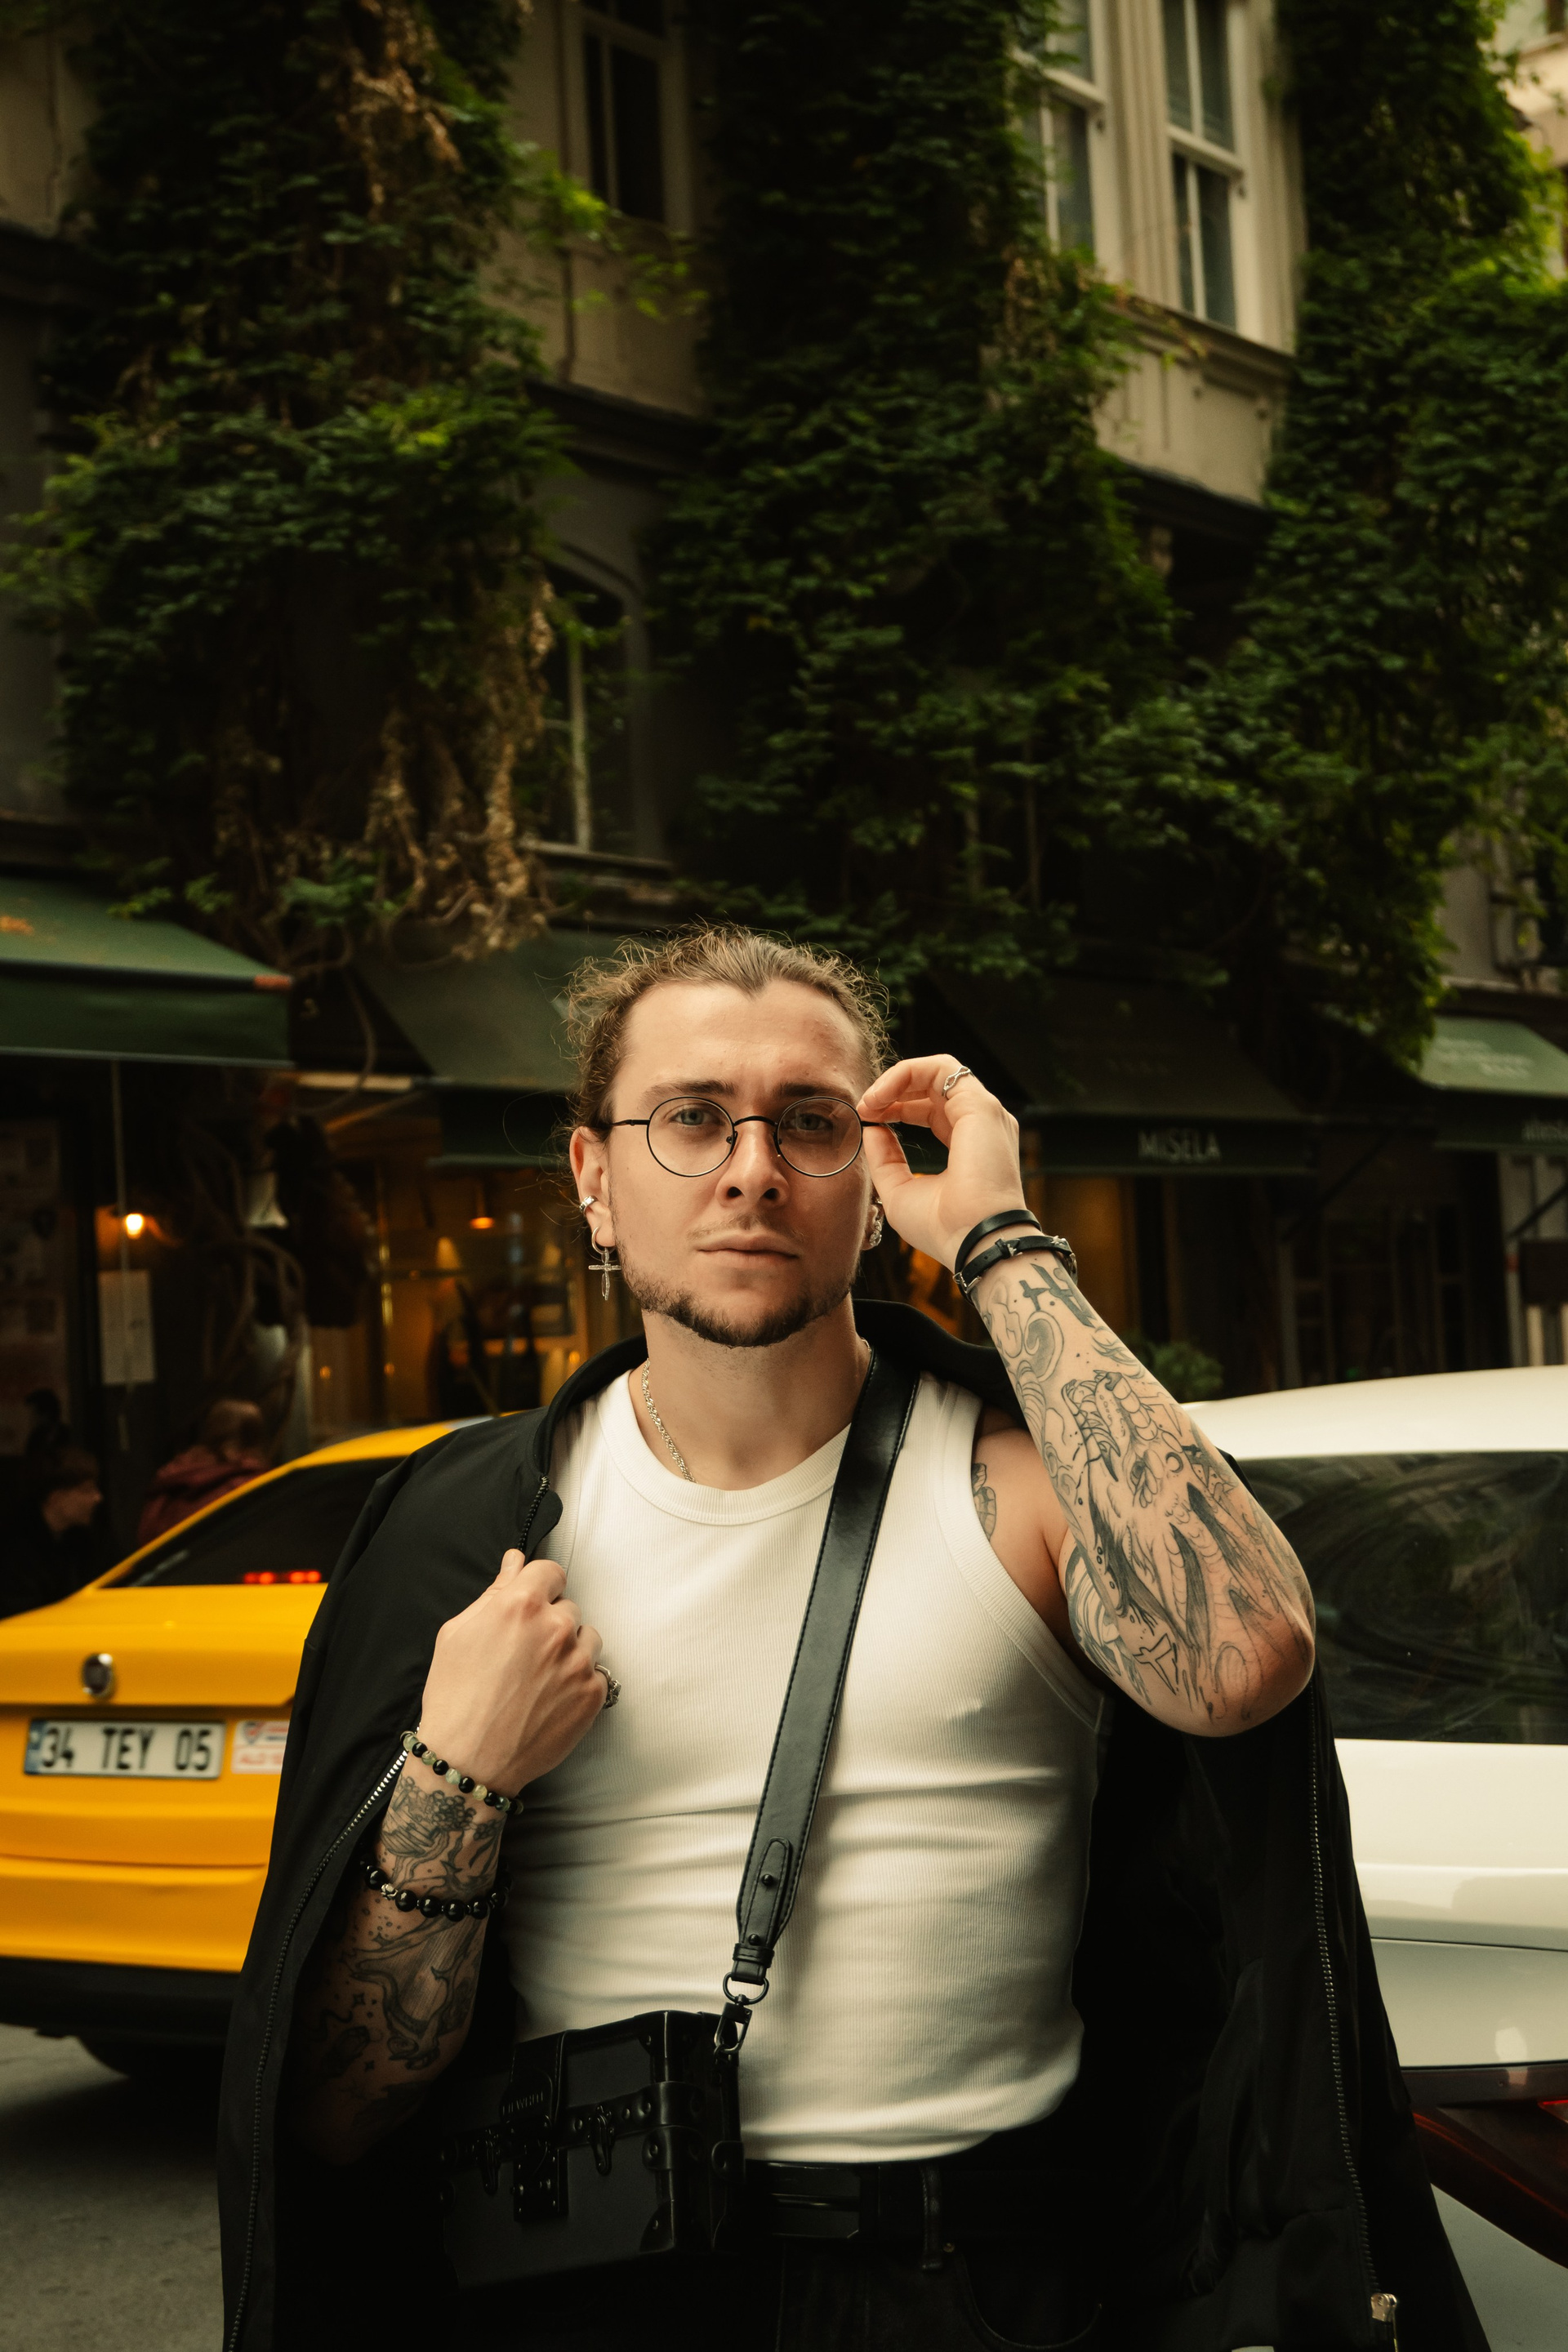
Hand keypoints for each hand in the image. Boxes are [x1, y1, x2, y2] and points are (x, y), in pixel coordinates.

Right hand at [417, 1551, 604, 1795]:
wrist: (468, 1762)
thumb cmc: (455, 1698)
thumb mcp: (457, 1634)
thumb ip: (494, 1593)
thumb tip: (515, 1563)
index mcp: (521, 1605)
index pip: (551, 1571)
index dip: (539, 1588)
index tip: (531, 1606)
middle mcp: (555, 1627)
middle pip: (568, 1607)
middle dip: (549, 1624)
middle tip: (525, 1655)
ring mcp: (578, 1662)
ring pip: (587, 1638)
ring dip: (569, 1651)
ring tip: (539, 1679)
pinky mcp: (592, 1694)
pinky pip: (596, 1673)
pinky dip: (578, 1682)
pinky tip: (550, 1699)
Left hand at [857, 1056, 1030, 1269]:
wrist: (974, 1240)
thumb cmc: (943, 1227)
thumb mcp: (899, 1189)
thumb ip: (885, 1157)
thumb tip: (872, 1128)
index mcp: (967, 1145)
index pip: (931, 1109)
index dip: (896, 1108)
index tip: (868, 1119)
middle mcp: (980, 1125)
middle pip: (934, 1086)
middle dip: (893, 1091)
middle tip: (865, 1108)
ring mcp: (983, 1113)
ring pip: (938, 1070)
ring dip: (897, 1079)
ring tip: (870, 1101)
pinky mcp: (980, 1105)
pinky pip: (941, 1069)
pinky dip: (906, 1074)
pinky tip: (882, 1096)